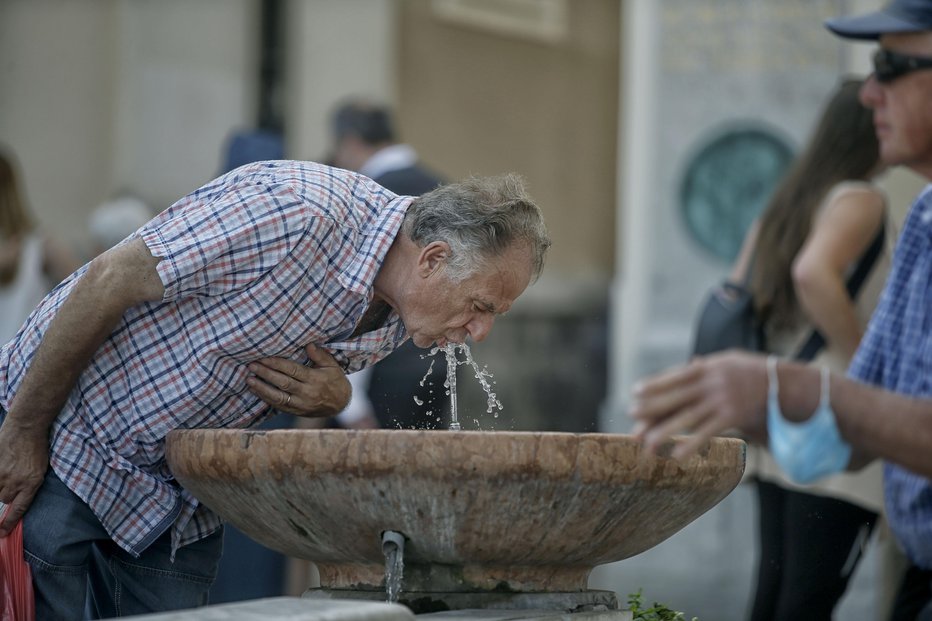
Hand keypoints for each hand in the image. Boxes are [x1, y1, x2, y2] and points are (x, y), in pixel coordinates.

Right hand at [0, 421, 48, 535]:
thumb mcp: (40, 469)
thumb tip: (17, 498)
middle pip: (4, 499)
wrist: (27, 427)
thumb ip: (29, 484)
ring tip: (7, 473)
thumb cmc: (37, 447)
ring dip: (0, 486)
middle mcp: (16, 481)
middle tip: (10, 482)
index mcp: (32, 483)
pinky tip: (2, 469)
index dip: (9, 523)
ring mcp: (2, 474)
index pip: (19, 509)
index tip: (2, 533)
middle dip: (6, 495)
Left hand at [246, 344, 350, 416]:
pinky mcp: (296, 411)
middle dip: (266, 374)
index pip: (293, 370)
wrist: (341, 404)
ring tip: (249, 380)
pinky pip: (279, 405)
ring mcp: (301, 404)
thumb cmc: (335, 381)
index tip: (264, 358)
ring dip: (262, 388)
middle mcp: (307, 393)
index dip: (277, 364)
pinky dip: (266, 398)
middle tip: (252, 365)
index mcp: (316, 379)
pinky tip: (256, 390)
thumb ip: (320, 355)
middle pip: (283, 383)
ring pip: (278, 397)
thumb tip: (308, 345)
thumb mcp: (332, 365)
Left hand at [628, 350, 768, 459]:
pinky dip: (691, 445)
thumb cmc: (752, 372)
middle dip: (651, 407)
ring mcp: (721, 400)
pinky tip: (676, 456)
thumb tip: (688, 364)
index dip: (653, 385)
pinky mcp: (732, 417)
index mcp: (707, 367)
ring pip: (686, 418)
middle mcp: (711, 383)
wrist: (784, 384)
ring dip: (664, 432)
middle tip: (630, 414)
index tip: (634, 392)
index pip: (673, 377)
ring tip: (646, 444)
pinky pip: (707, 433)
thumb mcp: (728, 362)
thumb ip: (706, 367)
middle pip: (674, 397)